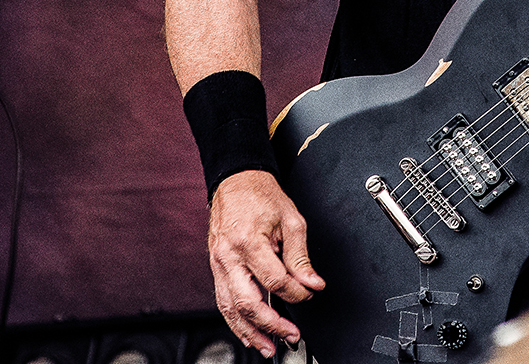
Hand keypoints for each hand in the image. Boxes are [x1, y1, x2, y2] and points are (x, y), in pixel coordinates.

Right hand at [207, 170, 325, 356]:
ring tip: (268, 348)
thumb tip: (312, 283)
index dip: (296, 293)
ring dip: (250, 332)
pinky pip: (223, 300)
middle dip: (270, 325)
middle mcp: (229, 256)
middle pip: (248, 302)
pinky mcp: (216, 267)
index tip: (309, 293)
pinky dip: (235, 321)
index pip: (275, 281)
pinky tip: (248, 333)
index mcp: (248, 242)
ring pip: (230, 307)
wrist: (236, 181)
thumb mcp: (291, 220)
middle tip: (290, 336)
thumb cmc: (261, 196)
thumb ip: (300, 256)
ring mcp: (218, 263)